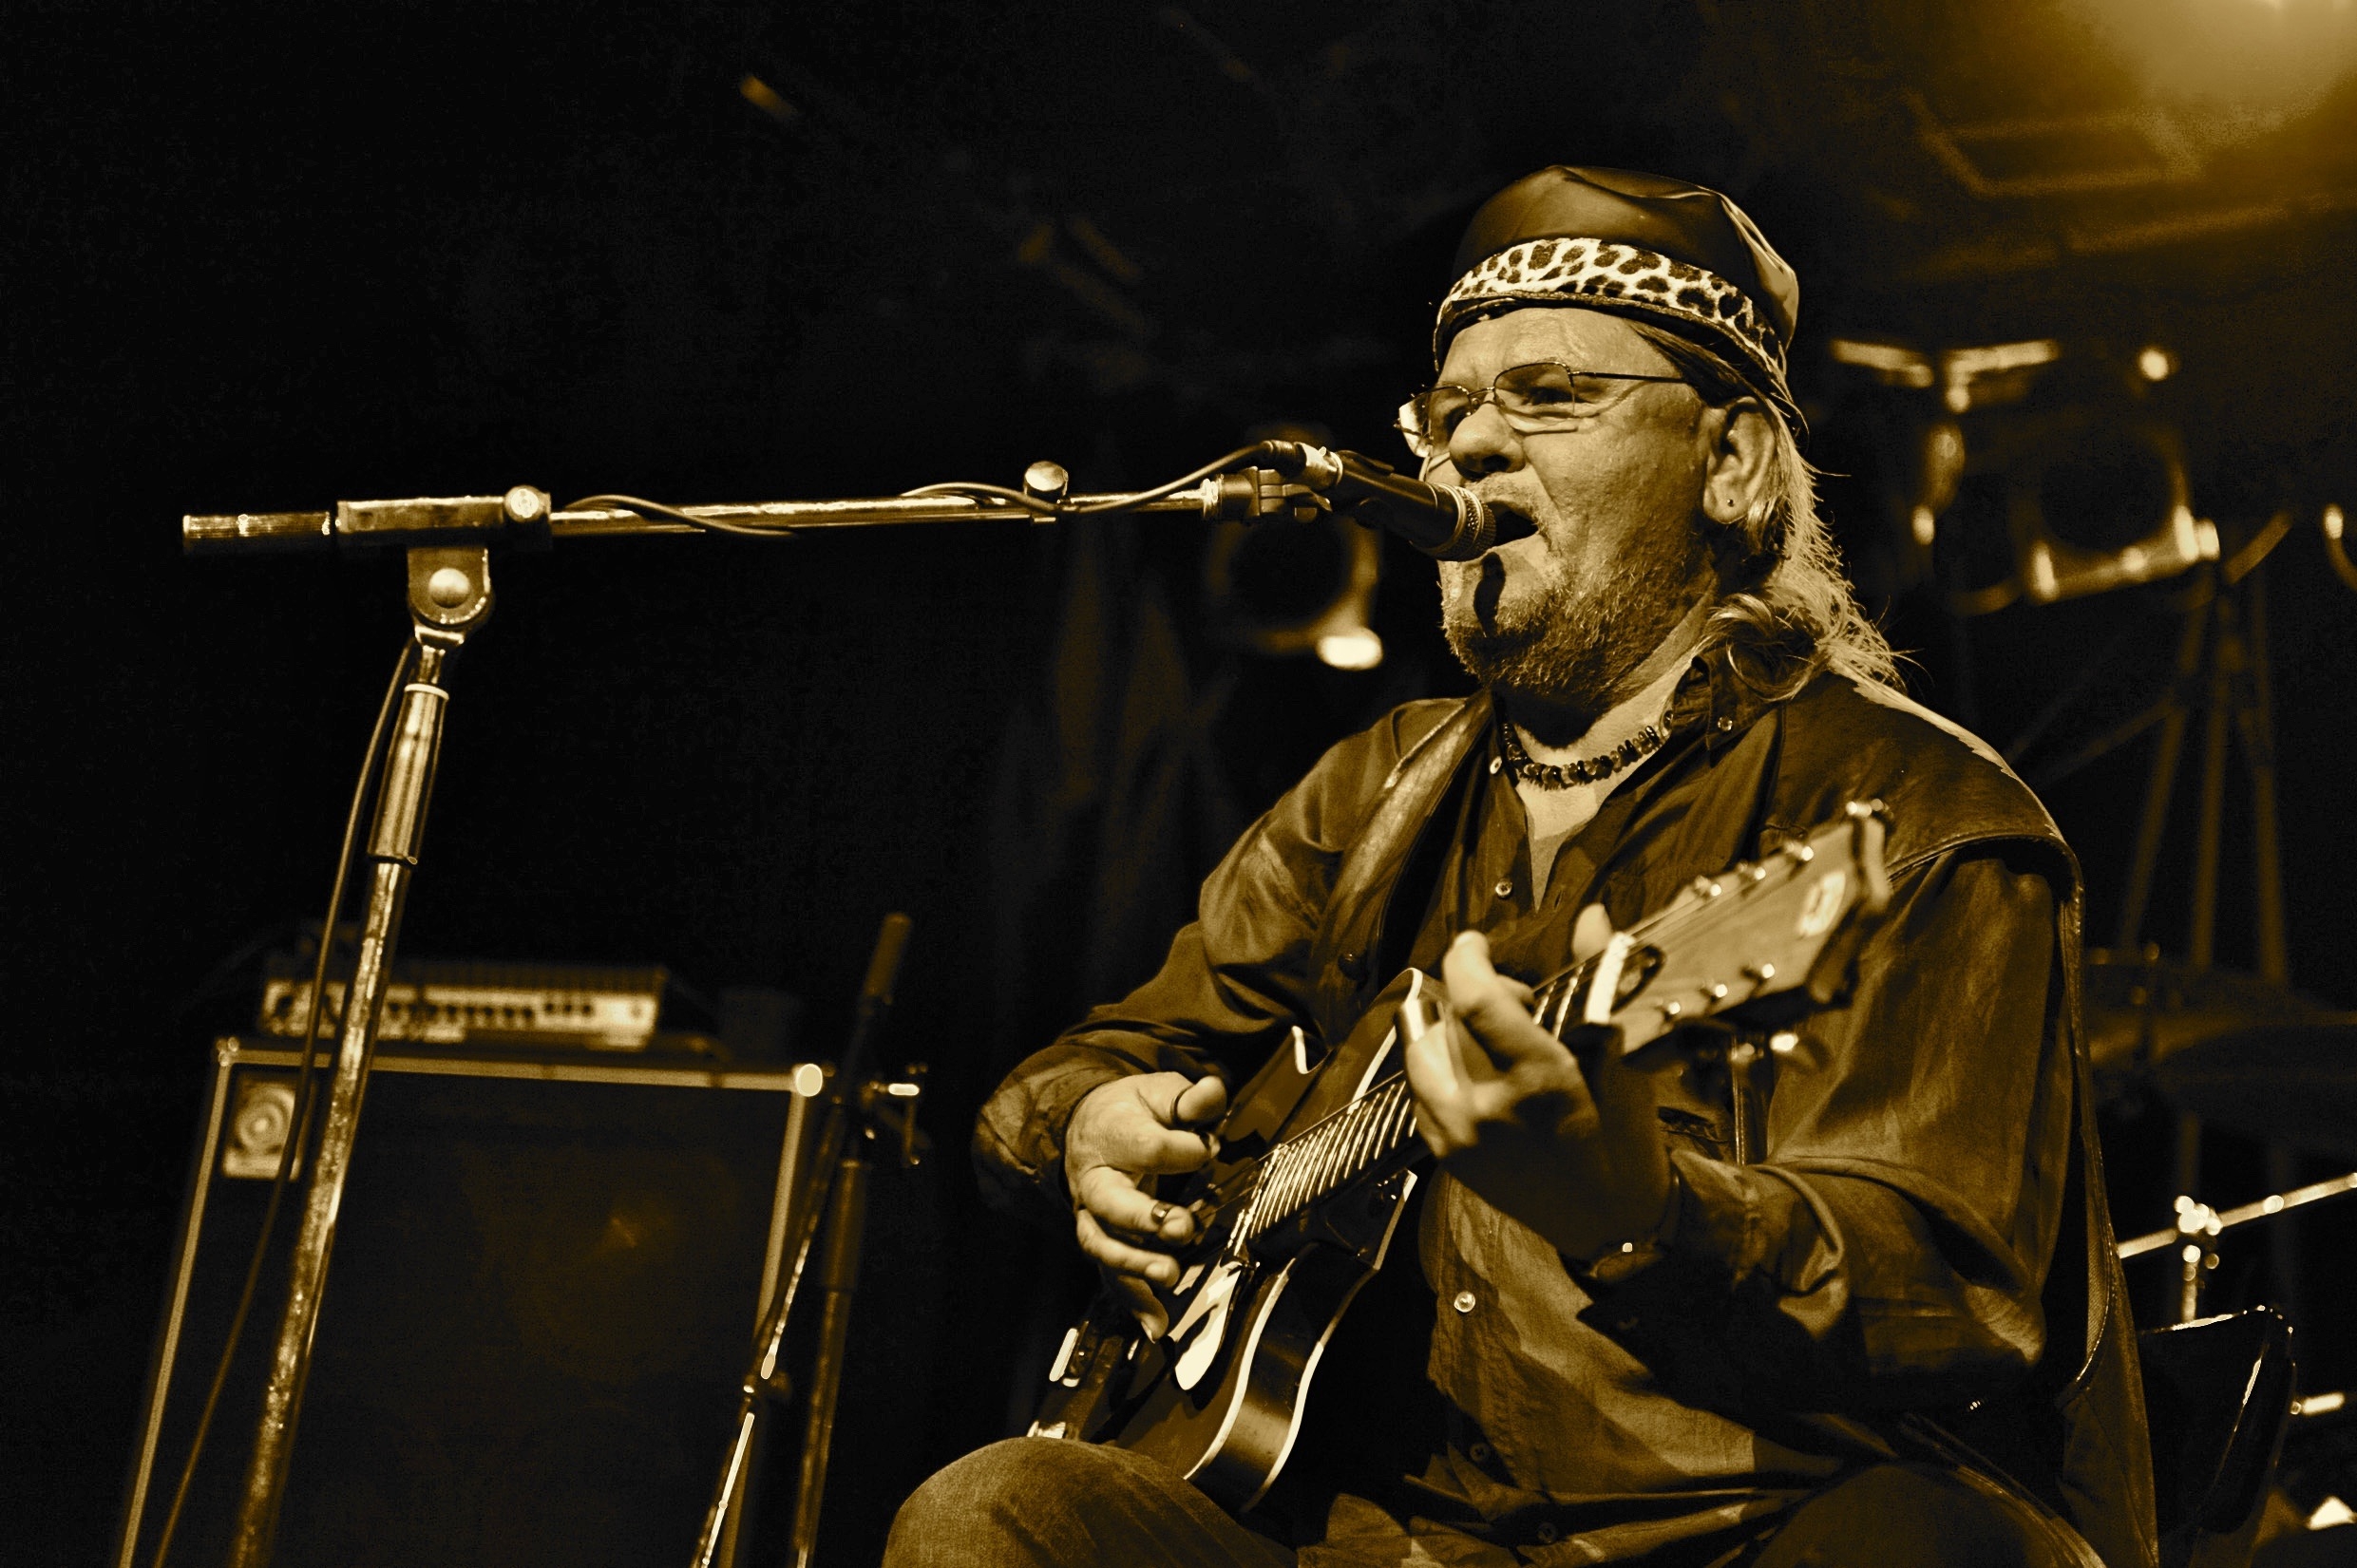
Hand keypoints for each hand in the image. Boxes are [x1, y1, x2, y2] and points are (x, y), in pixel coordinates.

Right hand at [1064, 1071, 1227, 1336]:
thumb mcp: (1163, 1093)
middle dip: (1143, 1218)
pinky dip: (1133, 1303)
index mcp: (1111, 1135)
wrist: (1091, 1127)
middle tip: (1181, 1227)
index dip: (1184, 1150)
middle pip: (1109, 1202)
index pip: (1146, 1146)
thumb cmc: (1135, 1112)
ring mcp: (1093, 1215)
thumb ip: (1191, 1099)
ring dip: (1135, 1264)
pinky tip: (1157, 1326)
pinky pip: (1111, 1277)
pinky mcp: (1101, 1242)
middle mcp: (1094, 1179)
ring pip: (1102, 1244)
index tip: (1208, 1148)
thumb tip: (1212, 1094)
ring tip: (1169, 1276)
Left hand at [1402, 907, 1670, 1261]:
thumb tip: (1590, 916)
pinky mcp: (1443, 1155)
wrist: (1610, 1225)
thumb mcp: (1625, 1061)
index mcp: (1536, 1083)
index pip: (1476, 997)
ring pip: (1423, 1049)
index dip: (1468, 955)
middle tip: (1515, 999)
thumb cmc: (1625, 1143)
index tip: (1478, 941)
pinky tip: (1477, 1070)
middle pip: (1452, 1017)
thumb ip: (1598, 982)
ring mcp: (1457, 1135)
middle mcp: (1485, 1109)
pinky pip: (1420, 1088)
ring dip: (1450, 1028)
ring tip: (1490, 1035)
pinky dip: (1441, 1065)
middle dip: (1476, 992)